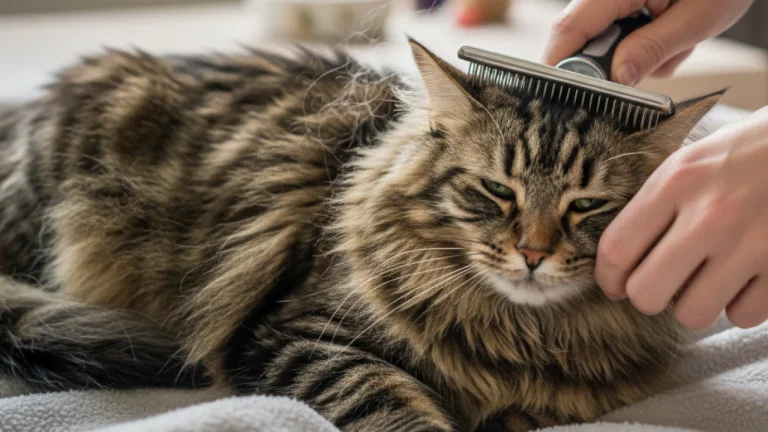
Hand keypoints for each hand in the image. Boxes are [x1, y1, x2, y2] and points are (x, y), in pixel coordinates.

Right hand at [543, 0, 753, 85]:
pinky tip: (670, 36)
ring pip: (599, 42)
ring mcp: (612, 0)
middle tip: (646, 71)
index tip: (568, 99)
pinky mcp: (621, 6)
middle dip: (608, 65)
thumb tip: (617, 78)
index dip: (559, 66)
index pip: (569, 28)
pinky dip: (640, 47)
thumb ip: (652, 48)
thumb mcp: (697, 18)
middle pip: (578, 39)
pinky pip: (616, 36)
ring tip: (673, 46)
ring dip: (631, 57)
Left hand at [595, 107, 767, 329]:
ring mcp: (751, 244)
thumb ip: (654, 206)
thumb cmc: (743, 154)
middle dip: (647, 295)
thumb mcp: (689, 163)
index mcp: (677, 182)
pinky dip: (739, 305)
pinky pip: (742, 316)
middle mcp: (710, 215)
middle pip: (646, 293)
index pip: (617, 249)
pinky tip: (742, 279)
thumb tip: (619, 260)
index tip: (614, 285)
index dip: (608, 277)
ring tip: (705, 279)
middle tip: (660, 284)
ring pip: (693, 314)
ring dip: (694, 303)